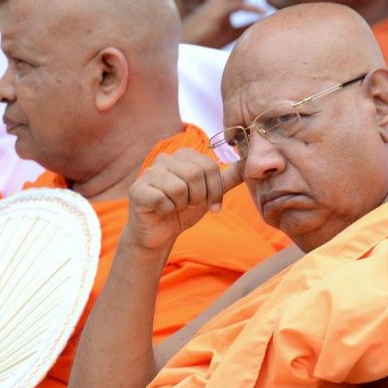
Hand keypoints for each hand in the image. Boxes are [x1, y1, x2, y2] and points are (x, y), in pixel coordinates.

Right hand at [125, 149, 242, 250]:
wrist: (160, 233)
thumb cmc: (184, 209)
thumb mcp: (210, 193)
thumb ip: (227, 178)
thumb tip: (249, 162)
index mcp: (184, 155)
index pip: (210, 166)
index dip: (215, 190)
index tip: (212, 205)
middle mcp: (165, 158)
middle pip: (195, 174)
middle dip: (198, 198)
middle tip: (189, 205)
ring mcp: (149, 172)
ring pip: (179, 188)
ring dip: (181, 205)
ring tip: (175, 206)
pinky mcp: (138, 190)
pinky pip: (162, 199)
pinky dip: (167, 211)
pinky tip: (162, 211)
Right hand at [180, 0, 268, 47]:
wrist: (186, 46)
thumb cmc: (207, 38)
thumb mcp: (231, 31)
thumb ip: (246, 24)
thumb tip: (262, 22)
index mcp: (227, 0)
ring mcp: (219, 3)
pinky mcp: (217, 13)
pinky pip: (236, 7)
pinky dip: (250, 7)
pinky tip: (262, 10)